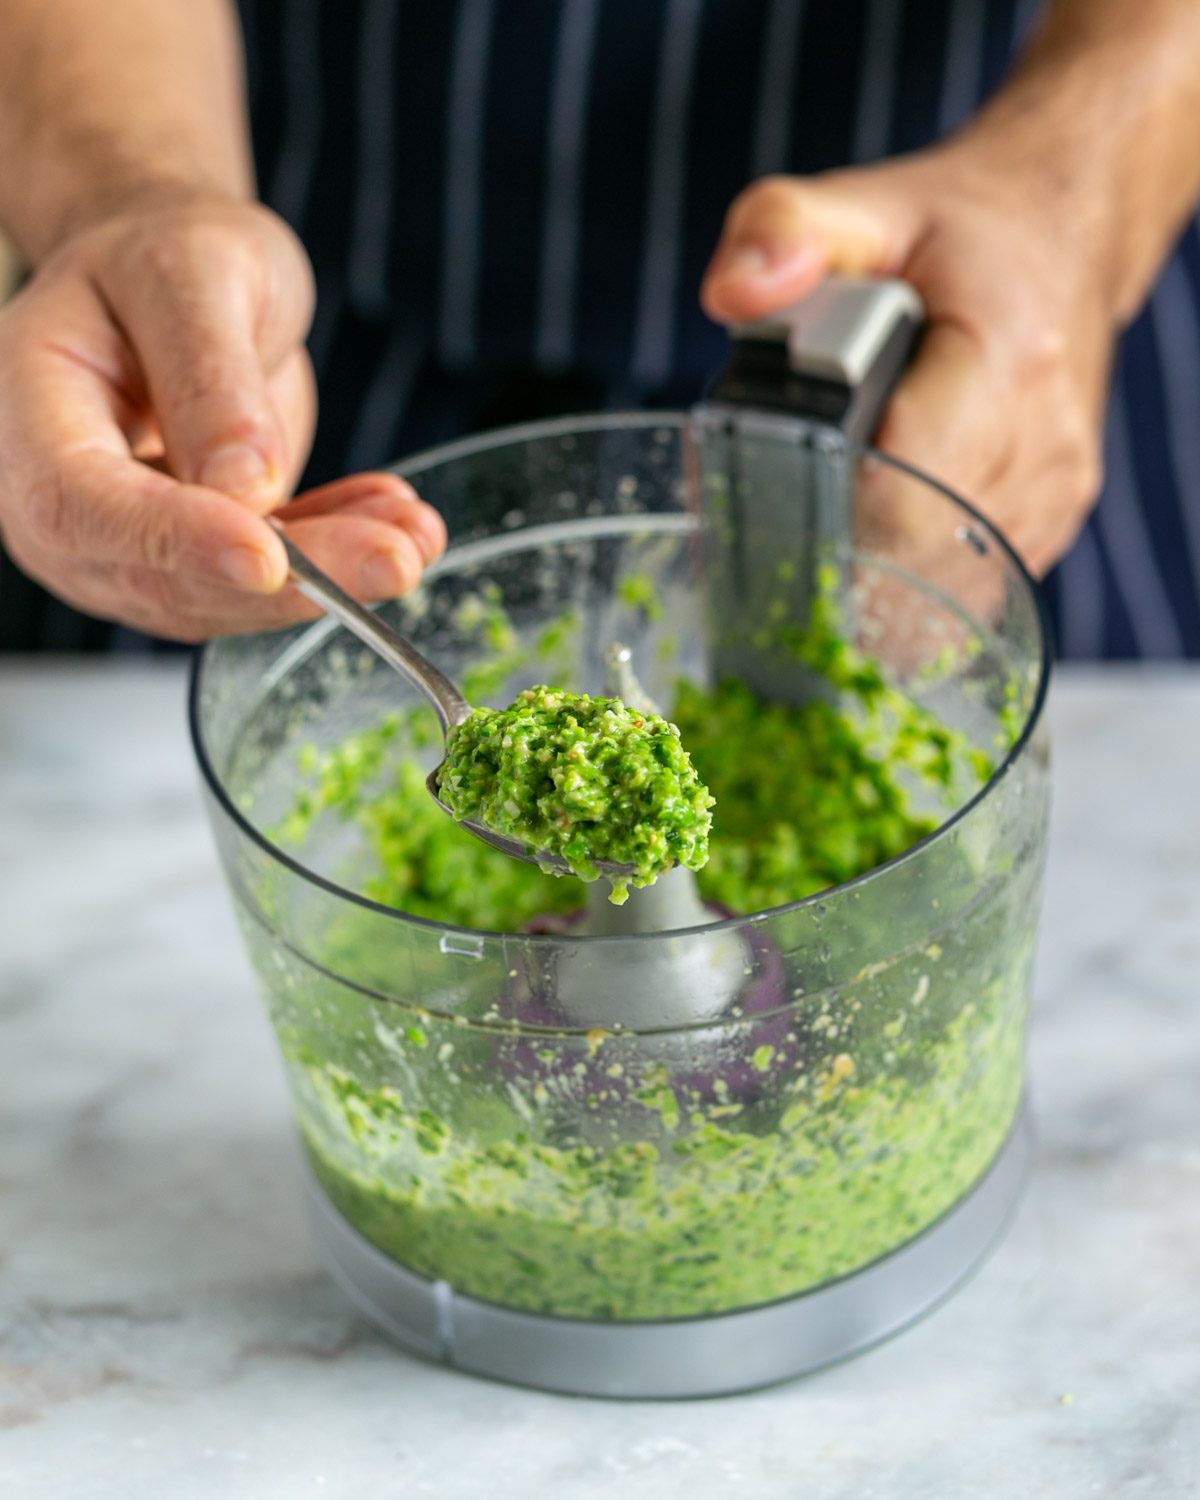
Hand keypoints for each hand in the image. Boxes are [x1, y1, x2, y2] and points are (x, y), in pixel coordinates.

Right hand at [0, 190, 445, 639]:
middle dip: (292, 579)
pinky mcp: (195, 561)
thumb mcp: (193, 273)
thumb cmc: (163, 255)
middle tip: (393, 559)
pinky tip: (397, 522)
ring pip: (229, 596)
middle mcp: (66, 500)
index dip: (176, 539)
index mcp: (31, 411)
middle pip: (168, 574)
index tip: (267, 556)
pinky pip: (268, 584)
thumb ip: (210, 376)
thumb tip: (245, 487)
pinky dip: (340, 555)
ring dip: (333, 576)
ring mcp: (128, 546)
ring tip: (415, 536)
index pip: (83, 504)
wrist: (176, 279)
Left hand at [701, 145, 1118, 575]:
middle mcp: (1045, 445)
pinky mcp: (1046, 527)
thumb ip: (783, 229)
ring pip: (935, 587)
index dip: (823, 512)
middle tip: (783, 501)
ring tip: (831, 503)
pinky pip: (960, 588)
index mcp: (1006, 363)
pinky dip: (905, 575)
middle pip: (910, 555)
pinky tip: (873, 529)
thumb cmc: (957, 228)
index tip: (770, 492)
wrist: (1058, 235)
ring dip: (867, 566)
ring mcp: (1052, 496)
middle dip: (832, 543)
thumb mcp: (864, 204)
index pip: (901, 496)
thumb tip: (732, 292)